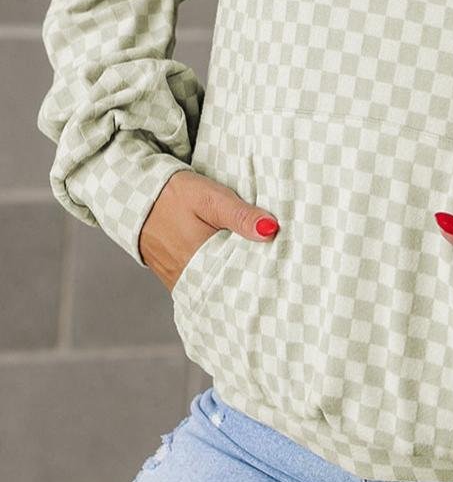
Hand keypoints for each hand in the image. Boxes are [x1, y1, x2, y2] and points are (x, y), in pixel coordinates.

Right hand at [138, 169, 279, 292]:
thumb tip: (271, 230)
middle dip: (254, 282)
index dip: (265, 273)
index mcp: (201, 259)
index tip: (287, 268)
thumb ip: (240, 215)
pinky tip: (238, 274)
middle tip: (281, 275)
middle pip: (231, 287)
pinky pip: (204, 285)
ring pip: (218, 288)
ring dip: (238, 281)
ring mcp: (181, 280)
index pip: (242, 277)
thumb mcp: (209, 198)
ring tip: (265, 276)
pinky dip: (221, 280)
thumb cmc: (173, 194)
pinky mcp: (176, 278)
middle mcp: (190, 277)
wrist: (136, 195)